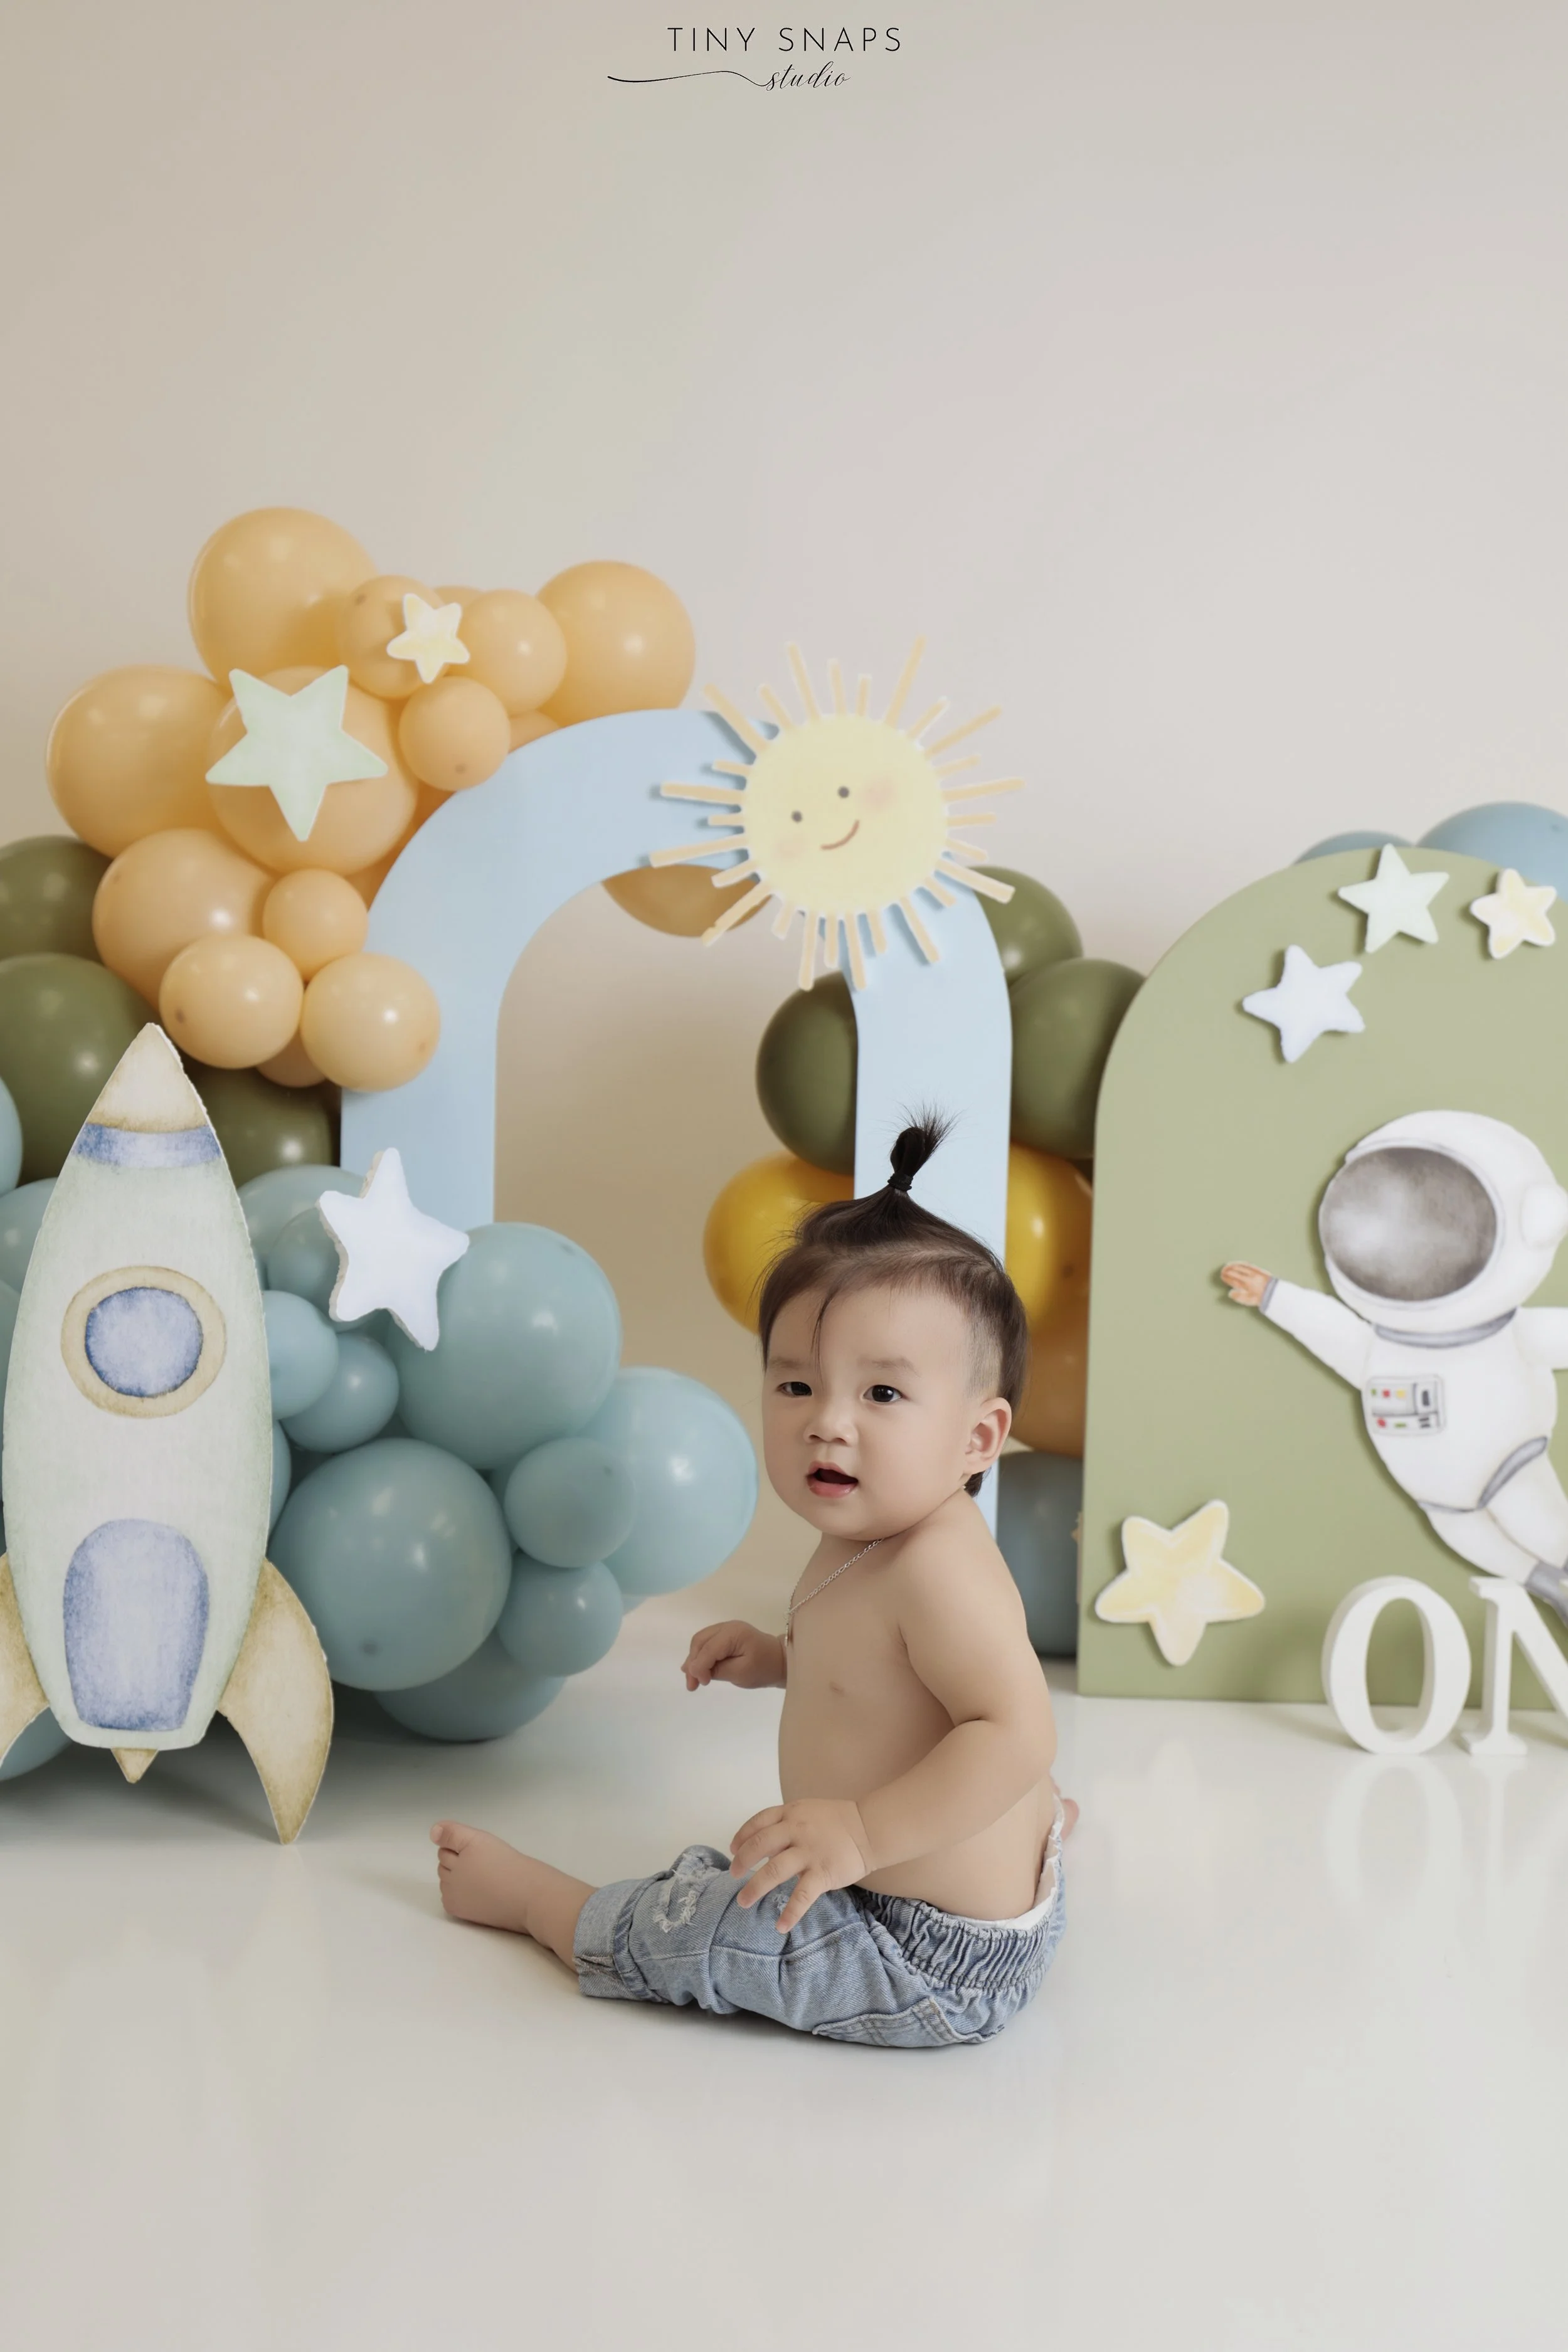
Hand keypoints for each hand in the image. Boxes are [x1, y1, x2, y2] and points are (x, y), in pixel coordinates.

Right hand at [682, 1621, 784, 1691]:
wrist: (780, 1661)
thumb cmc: (764, 1668)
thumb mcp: (741, 1673)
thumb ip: (717, 1670)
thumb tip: (694, 1670)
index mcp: (734, 1633)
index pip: (708, 1648)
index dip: (700, 1667)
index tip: (702, 1684)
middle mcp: (727, 1626)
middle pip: (700, 1642)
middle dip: (693, 1664)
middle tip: (692, 1685)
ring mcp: (725, 1629)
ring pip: (700, 1642)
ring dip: (694, 1660)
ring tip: (692, 1681)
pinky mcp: (725, 1636)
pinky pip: (706, 1643)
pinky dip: (700, 1657)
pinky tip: (696, 1670)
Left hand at [728, 1797, 871, 1931]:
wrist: (869, 1829)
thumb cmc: (838, 1821)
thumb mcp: (808, 1812)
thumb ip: (787, 1825)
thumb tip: (764, 1845)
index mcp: (791, 1813)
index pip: (758, 1822)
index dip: (742, 1836)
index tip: (733, 1850)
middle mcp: (796, 1830)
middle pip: (760, 1845)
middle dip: (742, 1862)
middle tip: (734, 1875)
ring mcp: (809, 1852)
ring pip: (774, 1870)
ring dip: (755, 1888)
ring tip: (744, 1902)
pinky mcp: (822, 1873)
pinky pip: (802, 1896)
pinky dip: (790, 1913)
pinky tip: (780, 1926)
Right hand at [1220, 1262, 1270, 1306]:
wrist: (1274, 1293)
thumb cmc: (1260, 1298)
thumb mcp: (1249, 1300)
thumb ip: (1238, 1297)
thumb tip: (1229, 1293)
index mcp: (1247, 1285)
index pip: (1234, 1279)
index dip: (1226, 1277)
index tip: (1222, 1276)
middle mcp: (1250, 1277)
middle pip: (1236, 1272)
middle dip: (1228, 1270)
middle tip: (1222, 1270)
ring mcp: (1254, 1272)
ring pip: (1241, 1267)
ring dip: (1233, 1265)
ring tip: (1227, 1265)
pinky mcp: (1258, 1269)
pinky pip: (1247, 1264)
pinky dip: (1241, 1263)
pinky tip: (1237, 1263)